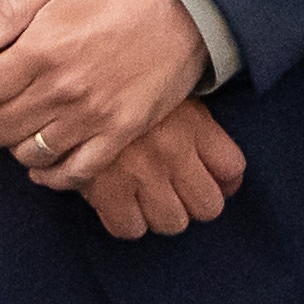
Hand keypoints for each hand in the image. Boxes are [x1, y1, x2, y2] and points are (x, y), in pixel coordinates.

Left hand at [0, 0, 208, 185]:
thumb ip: (8, 15)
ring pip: (28, 153)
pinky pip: (72, 173)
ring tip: (24, 128)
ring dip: (16, 144)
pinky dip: (50, 174)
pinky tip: (44, 164)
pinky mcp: (119, 135)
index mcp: (39, 50)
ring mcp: (90, 117)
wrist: (184, 10)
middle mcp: (60, 89)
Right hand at [78, 99, 247, 239]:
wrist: (71, 76)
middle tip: (176, 192)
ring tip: (145, 197)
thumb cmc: (120, 82)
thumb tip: (228, 180)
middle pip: (207, 205)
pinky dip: (125, 220)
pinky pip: (129, 227)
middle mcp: (174, 151)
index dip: (224, 180)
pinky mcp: (105, 188)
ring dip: (160, 214)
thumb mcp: (168, 90)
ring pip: (171, 222)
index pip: (232, 168)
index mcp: (194, 123)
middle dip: (193, 202)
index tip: (210, 180)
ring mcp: (141, 173)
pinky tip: (118, 202)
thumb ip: (200, 128)